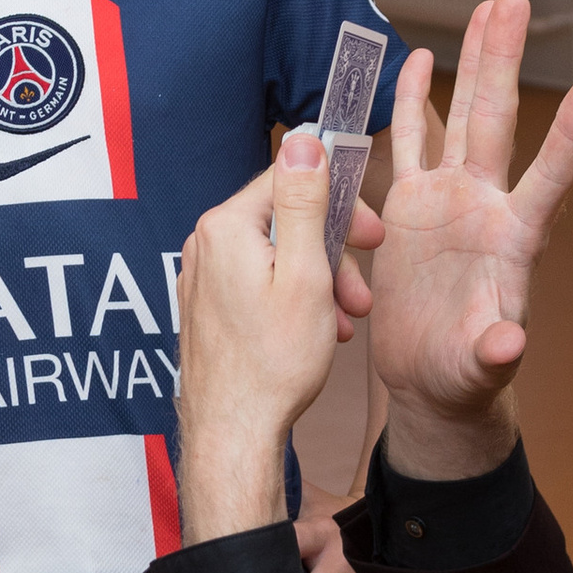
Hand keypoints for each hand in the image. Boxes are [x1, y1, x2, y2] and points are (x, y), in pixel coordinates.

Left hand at [178, 129, 384, 539]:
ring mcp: (201, 278)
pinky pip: (258, 284)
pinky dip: (294, 299)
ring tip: (346, 321)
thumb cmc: (273, 364)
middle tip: (364, 289)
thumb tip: (303, 139)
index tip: (371, 232)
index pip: (290, 180)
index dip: (339, 203)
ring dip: (319, 281)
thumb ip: (305, 203)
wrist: (233, 433)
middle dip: (333, 251)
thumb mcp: (306, 275)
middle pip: (285, 220)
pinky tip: (317, 331)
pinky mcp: (206, 307)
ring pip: (276, 256)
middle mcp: (205, 244)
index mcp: (227, 227)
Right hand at [365, 0, 572, 472]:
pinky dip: (411, 102)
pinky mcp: (411, 207)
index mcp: (513, 241)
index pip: (549, 177)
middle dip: (505, 58)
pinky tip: (416, 58)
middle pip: (497, 120)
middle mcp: (486, 206)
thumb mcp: (477, 369)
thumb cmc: (464, 377)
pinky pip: (410, 143)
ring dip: (473, 61)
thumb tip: (507, 344)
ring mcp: (450, 200)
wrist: (433, 378)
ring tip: (488, 5)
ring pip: (460, 116)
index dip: (570, 133)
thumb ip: (493, 353)